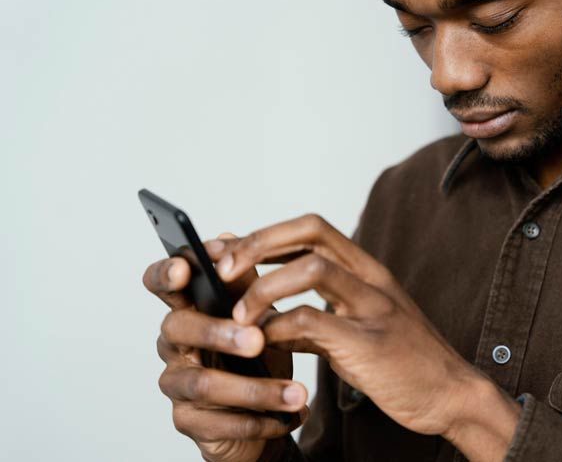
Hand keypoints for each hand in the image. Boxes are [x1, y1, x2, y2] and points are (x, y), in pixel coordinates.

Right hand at [143, 234, 308, 461]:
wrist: (267, 414)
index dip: (167, 273)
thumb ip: (245, 283)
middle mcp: (175, 344)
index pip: (164, 283)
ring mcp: (177, 384)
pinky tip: (287, 418)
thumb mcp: (261, 315)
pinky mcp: (188, 422)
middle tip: (258, 340)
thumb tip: (229, 238)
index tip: (187, 267)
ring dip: (255, 389)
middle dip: (220, 332)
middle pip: (180, 329)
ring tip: (296, 393)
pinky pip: (218, 424)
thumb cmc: (259, 357)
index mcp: (190, 309)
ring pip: (204, 383)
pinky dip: (257, 421)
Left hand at [210, 214, 505, 438]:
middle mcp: (371, 278)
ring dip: (264, 287)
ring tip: (237, 315)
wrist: (451, 395)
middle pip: (310, 232)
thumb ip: (316, 317)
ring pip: (311, 268)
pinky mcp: (369, 342)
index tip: (231, 252)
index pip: (312, 228)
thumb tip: (266, 317)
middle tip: (223, 268)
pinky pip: (313, 320)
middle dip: (259, 244)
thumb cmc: (405, 363)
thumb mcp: (356, 330)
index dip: (267, 234)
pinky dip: (278, 327)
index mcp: (367, 271)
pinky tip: (263, 343)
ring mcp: (373, 307)